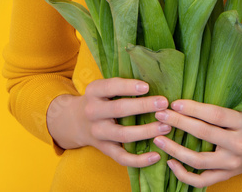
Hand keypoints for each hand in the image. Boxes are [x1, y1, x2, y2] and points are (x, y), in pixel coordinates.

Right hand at [47, 78, 172, 167]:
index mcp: (93, 92)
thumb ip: (121, 86)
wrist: (75, 122)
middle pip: (118, 110)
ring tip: (166, 126)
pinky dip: (139, 160)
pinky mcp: (104, 149)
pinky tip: (156, 156)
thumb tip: (155, 81)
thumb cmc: (100, 100)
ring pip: (123, 134)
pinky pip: (122, 157)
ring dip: (146, 131)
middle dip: (143, 106)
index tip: (147, 87)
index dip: (128, 87)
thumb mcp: (102, 88)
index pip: (110, 87)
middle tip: (164, 103)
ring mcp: (97, 132)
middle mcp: (93, 111)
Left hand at [151, 100, 241, 187]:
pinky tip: (170, 162)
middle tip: (159, 114)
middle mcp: (239, 145)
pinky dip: (183, 174)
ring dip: (174, 149)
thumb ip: (220, 105)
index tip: (174, 103)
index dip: (193, 109)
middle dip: (178, 123)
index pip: (215, 115)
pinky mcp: (226, 176)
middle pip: (203, 134)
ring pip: (198, 160)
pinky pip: (201, 180)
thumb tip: (187, 97)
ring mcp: (232, 164)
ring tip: (157, 138)